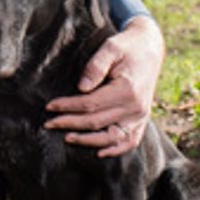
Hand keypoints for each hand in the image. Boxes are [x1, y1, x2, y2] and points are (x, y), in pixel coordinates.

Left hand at [45, 16, 164, 157]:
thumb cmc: (127, 46)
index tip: (50, 106)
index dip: (68, 106)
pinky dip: (115, 150)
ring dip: (88, 141)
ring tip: (67, 138)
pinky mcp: (142, 120)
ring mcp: (141, 116)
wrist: (150, 48)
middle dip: (70, 123)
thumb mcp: (111, 47)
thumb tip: (81, 88)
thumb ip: (96, 66)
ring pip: (112, 138)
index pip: (90, 104)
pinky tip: (99, 153)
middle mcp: (136, 107)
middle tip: (49, 123)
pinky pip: (130, 141)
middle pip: (97, 122)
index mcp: (127, 90)